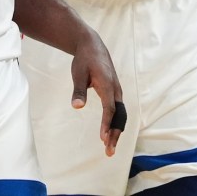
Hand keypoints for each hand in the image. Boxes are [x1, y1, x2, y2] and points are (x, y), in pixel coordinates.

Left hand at [69, 29, 125, 155]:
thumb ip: (78, 90)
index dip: (107, 123)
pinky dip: (115, 123)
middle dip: (114, 133)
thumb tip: (77, 107)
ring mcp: (117, 91)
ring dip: (116, 131)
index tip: (103, 138)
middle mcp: (116, 89)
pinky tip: (109, 134)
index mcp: (107, 84)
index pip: (109, 108)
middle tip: (108, 151)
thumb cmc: (84, 60)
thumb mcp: (78, 73)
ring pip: (120, 114)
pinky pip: (118, 111)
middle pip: (119, 115)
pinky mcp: (115, 92)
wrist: (92, 46)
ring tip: (109, 148)